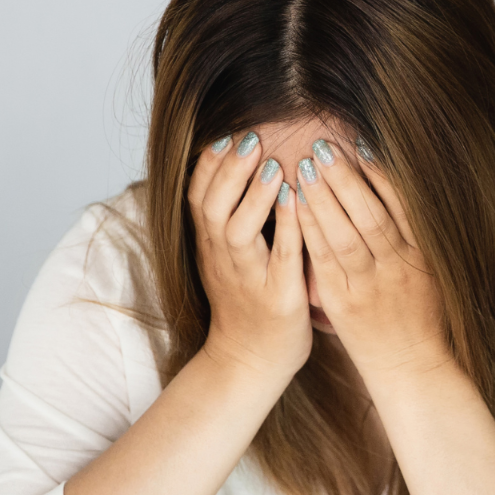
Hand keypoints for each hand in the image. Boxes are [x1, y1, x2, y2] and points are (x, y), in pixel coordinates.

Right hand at [189, 133, 310, 380]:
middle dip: (229, 170)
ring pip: (239, 231)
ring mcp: (248, 277)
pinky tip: (297, 201)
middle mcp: (223, 258)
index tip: (224, 133)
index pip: (197, 197)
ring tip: (271, 164)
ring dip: (254, 196)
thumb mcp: (223, 257)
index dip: (209, 166)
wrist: (250, 361)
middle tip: (249, 137)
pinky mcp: (278, 296)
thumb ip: (226, 216)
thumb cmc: (243, 300)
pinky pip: (280, 258)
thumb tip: (231, 165)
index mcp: (210, 246)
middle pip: (213, 208)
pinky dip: (286, 228)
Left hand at [295, 141, 446, 380]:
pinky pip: (324, 260)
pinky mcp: (345, 302)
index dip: (380, 172)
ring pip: (345, 234)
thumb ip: (410, 234)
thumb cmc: (420, 315)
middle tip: (323, 145)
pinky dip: (311, 230)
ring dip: (323, 197)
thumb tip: (388, 187)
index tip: (360, 143)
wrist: (412, 368)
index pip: (401, 204)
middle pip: (369, 213)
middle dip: (345, 177)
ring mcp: (370, 285)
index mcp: (422, 254)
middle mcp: (398, 266)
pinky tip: (296, 206)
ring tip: (304, 166)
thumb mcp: (427, 270)